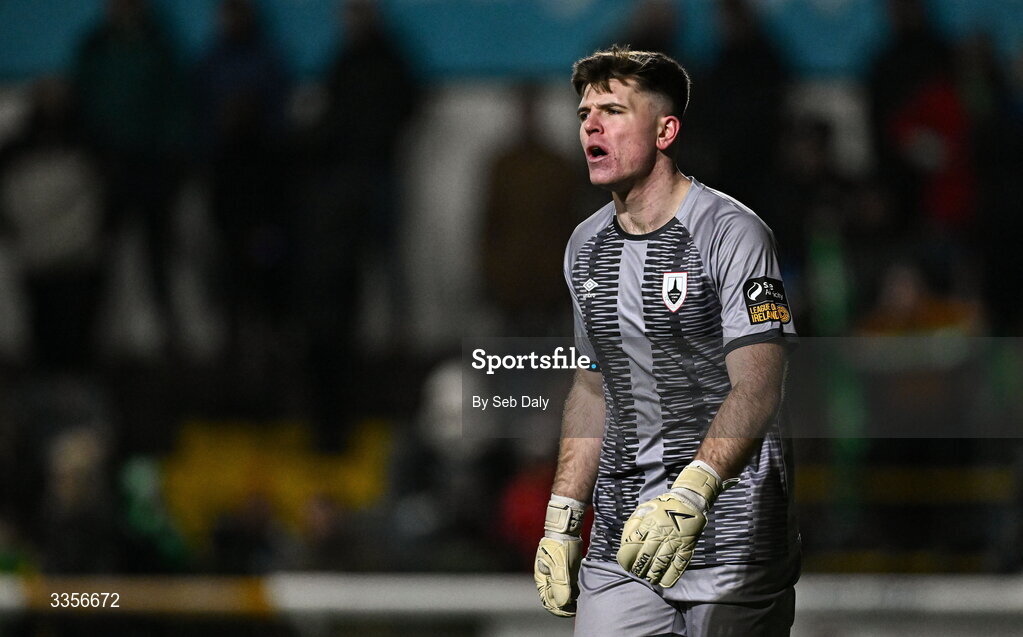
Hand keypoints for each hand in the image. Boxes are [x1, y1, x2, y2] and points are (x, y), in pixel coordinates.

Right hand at [534, 496, 585, 616]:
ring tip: (581, 602)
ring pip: (564, 595)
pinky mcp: (566, 573)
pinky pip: (570, 588)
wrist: (565, 531)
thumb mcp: (559, 566)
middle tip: (578, 608)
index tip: (571, 611)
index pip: (548, 601)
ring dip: (572, 600)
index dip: (559, 609)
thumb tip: (563, 604)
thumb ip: (560, 585)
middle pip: (556, 600)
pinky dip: (575, 593)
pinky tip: (583, 594)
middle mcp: (548, 580)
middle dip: (566, 607)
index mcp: (542, 579)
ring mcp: (557, 576)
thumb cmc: (559, 547)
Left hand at [616, 462, 726, 587]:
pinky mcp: (687, 546)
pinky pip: (679, 564)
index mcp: (649, 522)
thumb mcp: (645, 508)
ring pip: (662, 562)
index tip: (624, 563)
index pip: (633, 542)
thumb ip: (634, 523)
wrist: (688, 501)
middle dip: (639, 567)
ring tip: (648, 579)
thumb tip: (625, 542)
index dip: (627, 556)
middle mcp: (661, 533)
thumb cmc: (662, 507)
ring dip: (653, 573)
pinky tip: (664, 582)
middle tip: (635, 573)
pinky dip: (671, 575)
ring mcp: (675, 541)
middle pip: (647, 555)